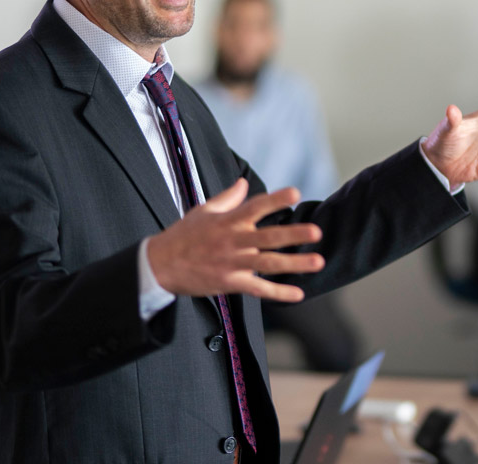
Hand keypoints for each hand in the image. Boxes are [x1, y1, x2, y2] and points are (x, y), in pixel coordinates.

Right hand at [146, 179, 324, 301]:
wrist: (160, 265)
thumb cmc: (183, 236)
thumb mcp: (203, 211)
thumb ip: (227, 198)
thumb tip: (244, 182)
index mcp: (228, 221)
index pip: (255, 206)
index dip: (275, 199)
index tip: (295, 192)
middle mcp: (233, 241)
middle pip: (268, 237)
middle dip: (293, 235)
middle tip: (316, 232)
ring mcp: (233, 263)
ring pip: (268, 264)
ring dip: (294, 264)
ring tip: (318, 262)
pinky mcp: (230, 282)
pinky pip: (258, 289)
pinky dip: (278, 293)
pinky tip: (298, 294)